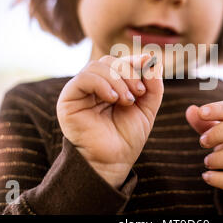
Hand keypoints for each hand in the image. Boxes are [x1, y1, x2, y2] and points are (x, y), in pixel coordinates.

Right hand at [57, 54, 162, 188]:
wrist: (112, 162)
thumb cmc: (127, 138)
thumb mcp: (147, 109)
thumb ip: (153, 86)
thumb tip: (153, 59)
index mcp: (110, 85)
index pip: (120, 62)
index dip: (134, 61)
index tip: (149, 64)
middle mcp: (94, 85)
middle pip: (109, 61)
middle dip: (128, 72)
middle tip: (139, 92)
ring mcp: (80, 91)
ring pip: (97, 66)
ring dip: (117, 79)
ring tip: (127, 101)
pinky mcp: (68, 99)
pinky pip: (83, 78)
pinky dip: (102, 83)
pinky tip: (113, 98)